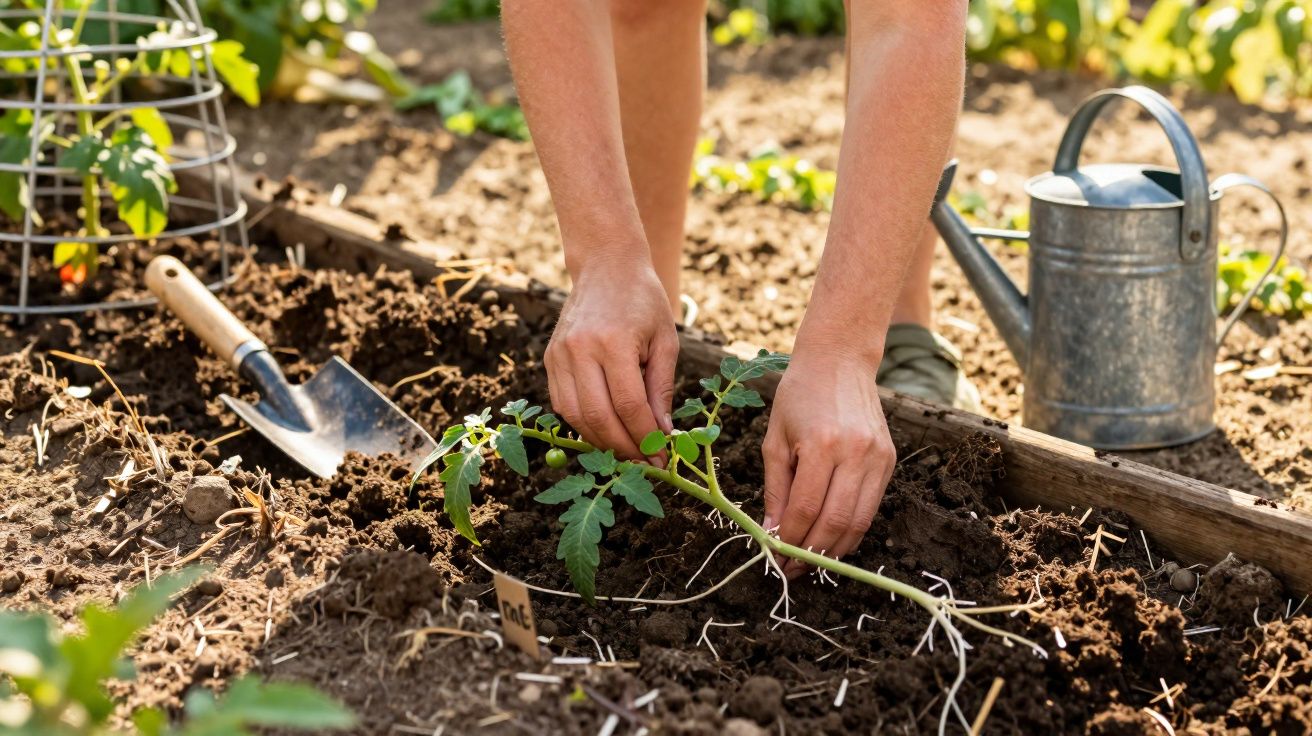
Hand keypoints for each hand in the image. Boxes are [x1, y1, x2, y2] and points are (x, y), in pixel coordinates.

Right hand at [546, 258, 678, 459]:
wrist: (606, 266)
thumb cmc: (643, 301)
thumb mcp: (665, 341)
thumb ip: (661, 389)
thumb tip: (663, 434)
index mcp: (613, 342)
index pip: (628, 405)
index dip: (645, 438)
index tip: (661, 457)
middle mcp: (580, 349)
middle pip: (598, 417)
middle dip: (624, 448)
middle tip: (644, 463)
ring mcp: (560, 355)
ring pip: (576, 417)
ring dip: (601, 442)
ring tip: (626, 451)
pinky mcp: (550, 358)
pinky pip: (563, 404)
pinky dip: (583, 424)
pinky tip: (605, 430)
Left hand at [762, 344, 895, 577]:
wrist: (839, 361)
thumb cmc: (798, 396)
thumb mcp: (774, 440)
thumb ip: (775, 489)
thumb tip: (772, 533)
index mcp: (821, 444)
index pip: (805, 508)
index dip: (789, 540)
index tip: (775, 558)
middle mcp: (855, 452)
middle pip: (835, 521)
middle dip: (811, 553)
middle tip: (791, 569)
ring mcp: (877, 457)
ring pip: (859, 521)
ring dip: (834, 549)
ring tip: (810, 561)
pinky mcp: (889, 459)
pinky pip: (871, 507)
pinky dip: (851, 529)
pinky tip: (831, 538)